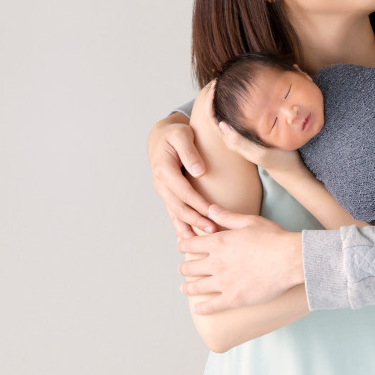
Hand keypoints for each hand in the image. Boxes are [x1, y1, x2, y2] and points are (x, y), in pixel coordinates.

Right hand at [148, 114, 215, 238]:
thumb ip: (190, 151)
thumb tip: (198, 171)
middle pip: (179, 207)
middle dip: (196, 220)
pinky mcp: (167, 194)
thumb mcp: (182, 134)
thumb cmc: (174, 133)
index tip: (213, 213)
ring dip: (189, 227)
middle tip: (214, 231)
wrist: (161, 137)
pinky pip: (173, 212)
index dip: (198, 204)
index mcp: (163, 170)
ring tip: (203, 241)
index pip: (184, 192)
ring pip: (175, 214)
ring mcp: (163, 191)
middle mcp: (160, 183)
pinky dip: (180, 226)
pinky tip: (188, 238)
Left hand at [179, 205, 303, 311]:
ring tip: (184, 288)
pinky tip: (198, 308)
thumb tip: (210, 208)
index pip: (190, 244)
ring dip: (187, 287)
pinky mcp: (233, 298)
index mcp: (219, 242)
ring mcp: (224, 282)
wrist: (291, 259)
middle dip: (184, 267)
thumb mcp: (249, 221)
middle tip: (183, 269)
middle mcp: (217, 263)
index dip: (183, 245)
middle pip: (189, 267)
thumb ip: (227, 216)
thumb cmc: (274, 238)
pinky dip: (202, 308)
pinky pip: (211, 306)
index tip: (182, 247)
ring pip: (196, 287)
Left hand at [205, 82, 306, 174]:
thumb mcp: (259, 154)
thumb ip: (240, 142)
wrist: (291, 169)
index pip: (213, 118)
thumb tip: (222, 124)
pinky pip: (238, 114)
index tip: (215, 85)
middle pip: (216, 113)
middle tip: (219, 78)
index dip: (209, 102)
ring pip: (226, 113)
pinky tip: (245, 93)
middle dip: (215, 96)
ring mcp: (242, 133)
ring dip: (224, 98)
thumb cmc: (277, 161)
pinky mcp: (252, 131)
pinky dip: (237, 102)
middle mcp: (234, 136)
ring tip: (227, 81)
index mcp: (232, 140)